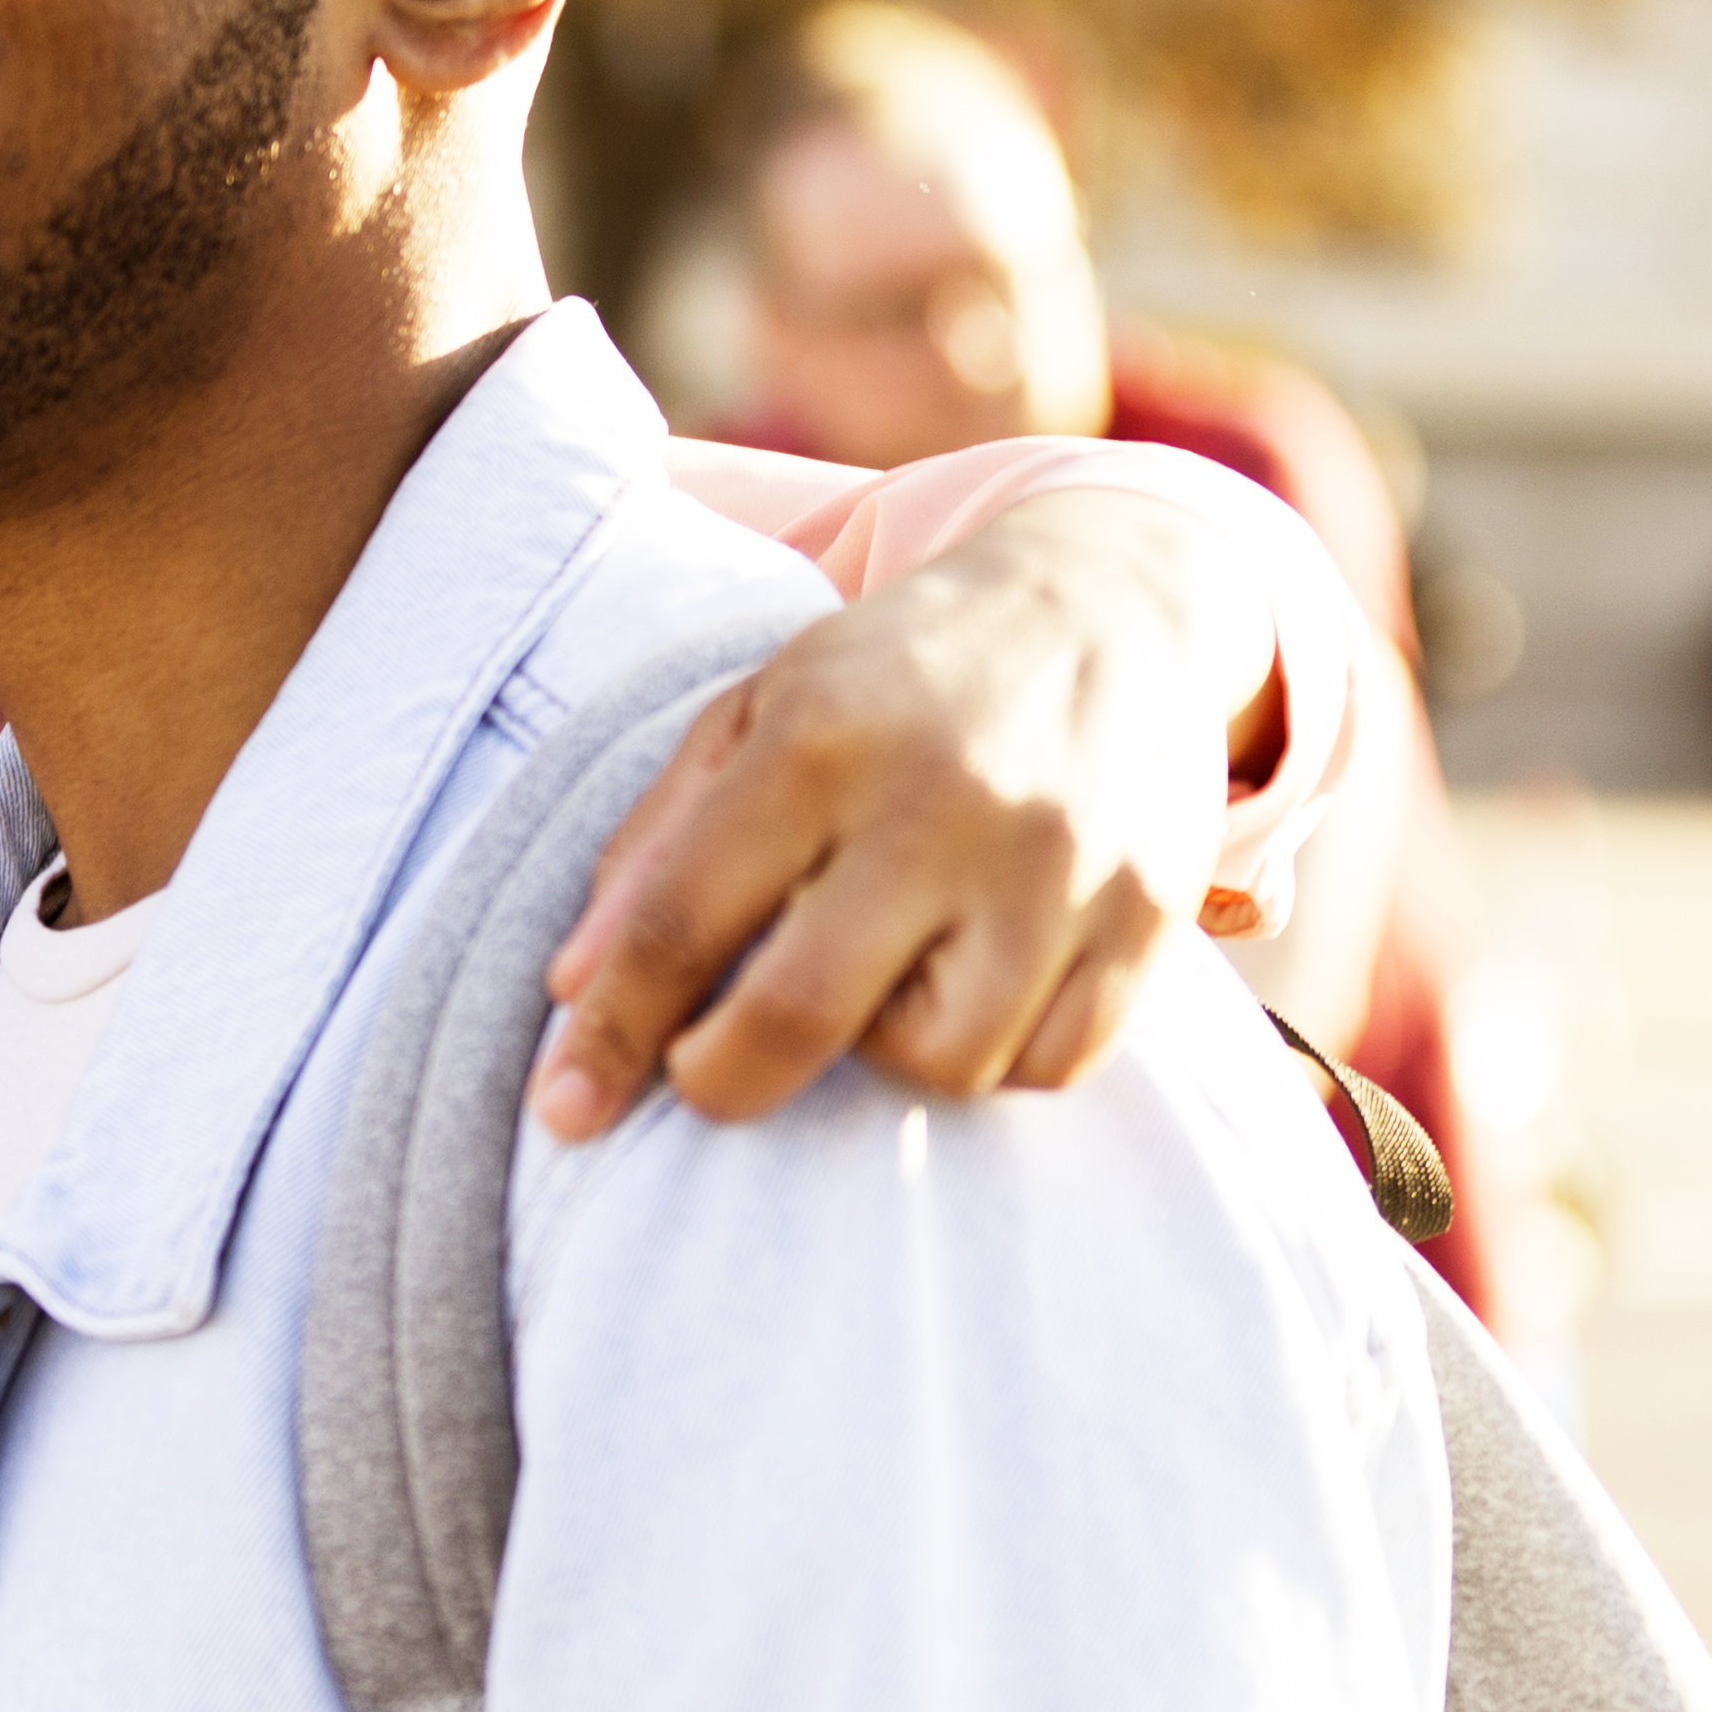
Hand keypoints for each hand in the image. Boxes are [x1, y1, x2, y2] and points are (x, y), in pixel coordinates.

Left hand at [529, 490, 1264, 1139]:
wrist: (1109, 601)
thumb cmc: (899, 674)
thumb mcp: (759, 710)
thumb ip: (660, 842)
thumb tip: (574, 988)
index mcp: (817, 741)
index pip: (683, 917)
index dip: (610, 1031)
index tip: (563, 1110)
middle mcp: (940, 806)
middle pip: (803, 1013)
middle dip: (723, 1078)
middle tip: (701, 1076)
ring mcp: (1055, 868)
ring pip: (942, 1060)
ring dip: (882, 1051)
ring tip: (877, 974)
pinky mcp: (1148, 916)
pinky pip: (1051, 1064)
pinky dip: (995, 1052)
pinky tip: (972, 981)